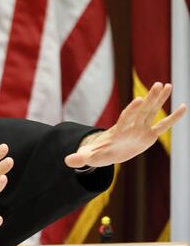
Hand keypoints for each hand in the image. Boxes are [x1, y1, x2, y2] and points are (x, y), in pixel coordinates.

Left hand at [65, 82, 186, 168]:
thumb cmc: (97, 154)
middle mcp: (130, 127)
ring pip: (152, 112)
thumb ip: (80, 158)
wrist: (105, 153)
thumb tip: (67, 161)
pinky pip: (163, 125)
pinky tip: (184, 107)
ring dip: (160, 100)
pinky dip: (173, 117)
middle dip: (150, 99)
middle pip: (142, 111)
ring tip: (168, 85)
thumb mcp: (89, 157)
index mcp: (118, 131)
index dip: (132, 109)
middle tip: (158, 84)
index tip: (139, 99)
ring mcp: (140, 129)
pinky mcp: (148, 135)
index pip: (126, 118)